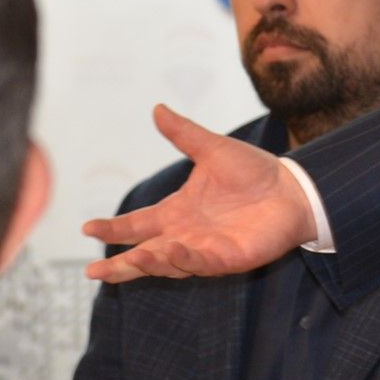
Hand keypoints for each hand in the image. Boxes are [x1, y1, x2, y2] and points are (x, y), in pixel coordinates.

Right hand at [82, 104, 315, 282]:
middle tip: (93, 271)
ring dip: (147, 263)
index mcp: (178, 211)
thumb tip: (157, 108)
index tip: (87, 227)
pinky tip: (169, 251)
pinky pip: (200, 263)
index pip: (138, 223)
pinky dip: (183, 260)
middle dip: (120, 264)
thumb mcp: (213, 149)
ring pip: (167, 264)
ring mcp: (205, 249)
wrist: (293, 188)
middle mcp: (186, 234)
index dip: (114, 227)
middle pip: (145, 254)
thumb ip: (184, 134)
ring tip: (124, 261)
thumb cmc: (253, 171)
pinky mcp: (228, 258)